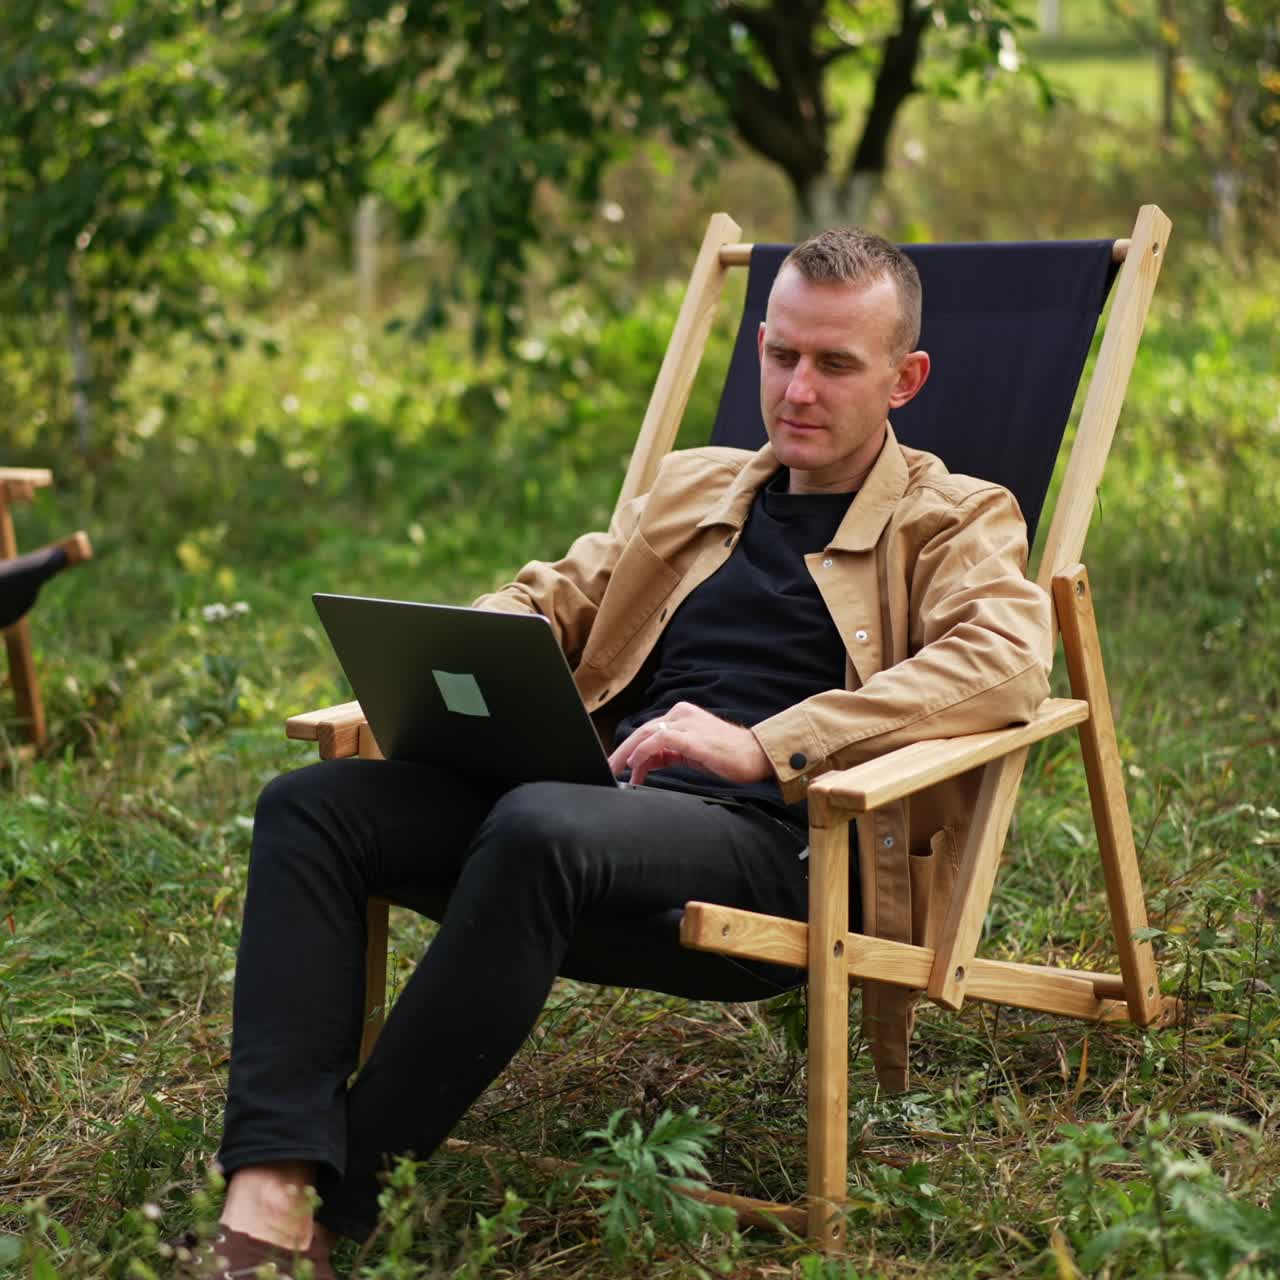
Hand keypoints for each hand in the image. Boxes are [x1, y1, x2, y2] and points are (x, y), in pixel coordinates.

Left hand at [607, 701, 772, 786]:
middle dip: (622, 751)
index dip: (629, 748)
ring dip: (628, 753)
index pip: (648, 731)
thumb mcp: (691, 754)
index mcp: (682, 716)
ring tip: (618, 770)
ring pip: (647, 733)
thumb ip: (668, 753)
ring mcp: (687, 724)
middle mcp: (682, 715)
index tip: (618, 765)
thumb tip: (643, 763)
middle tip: (609, 768)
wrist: (756, 756)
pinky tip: (636, 763)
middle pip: (642, 730)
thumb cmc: (728, 756)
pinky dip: (644, 751)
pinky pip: (660, 739)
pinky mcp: (693, 737)